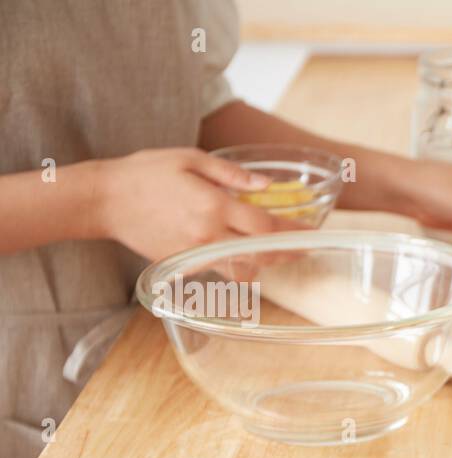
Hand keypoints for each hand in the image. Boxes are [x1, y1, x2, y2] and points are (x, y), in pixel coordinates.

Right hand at [93, 148, 294, 260]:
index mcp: (213, 206)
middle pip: (261, 253)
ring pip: (244, 269)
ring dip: (266, 263)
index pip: (266, 226)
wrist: (105, 200)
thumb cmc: (146, 172)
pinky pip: (221, 271)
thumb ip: (232, 174)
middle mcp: (208, 235)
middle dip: (288, 252)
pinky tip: (248, 255)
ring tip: (282, 253)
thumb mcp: (190, 159)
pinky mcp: (184, 264)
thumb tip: (267, 184)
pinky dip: (240, 266)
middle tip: (305, 247)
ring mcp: (196, 253)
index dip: (293, 231)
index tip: (312, 231)